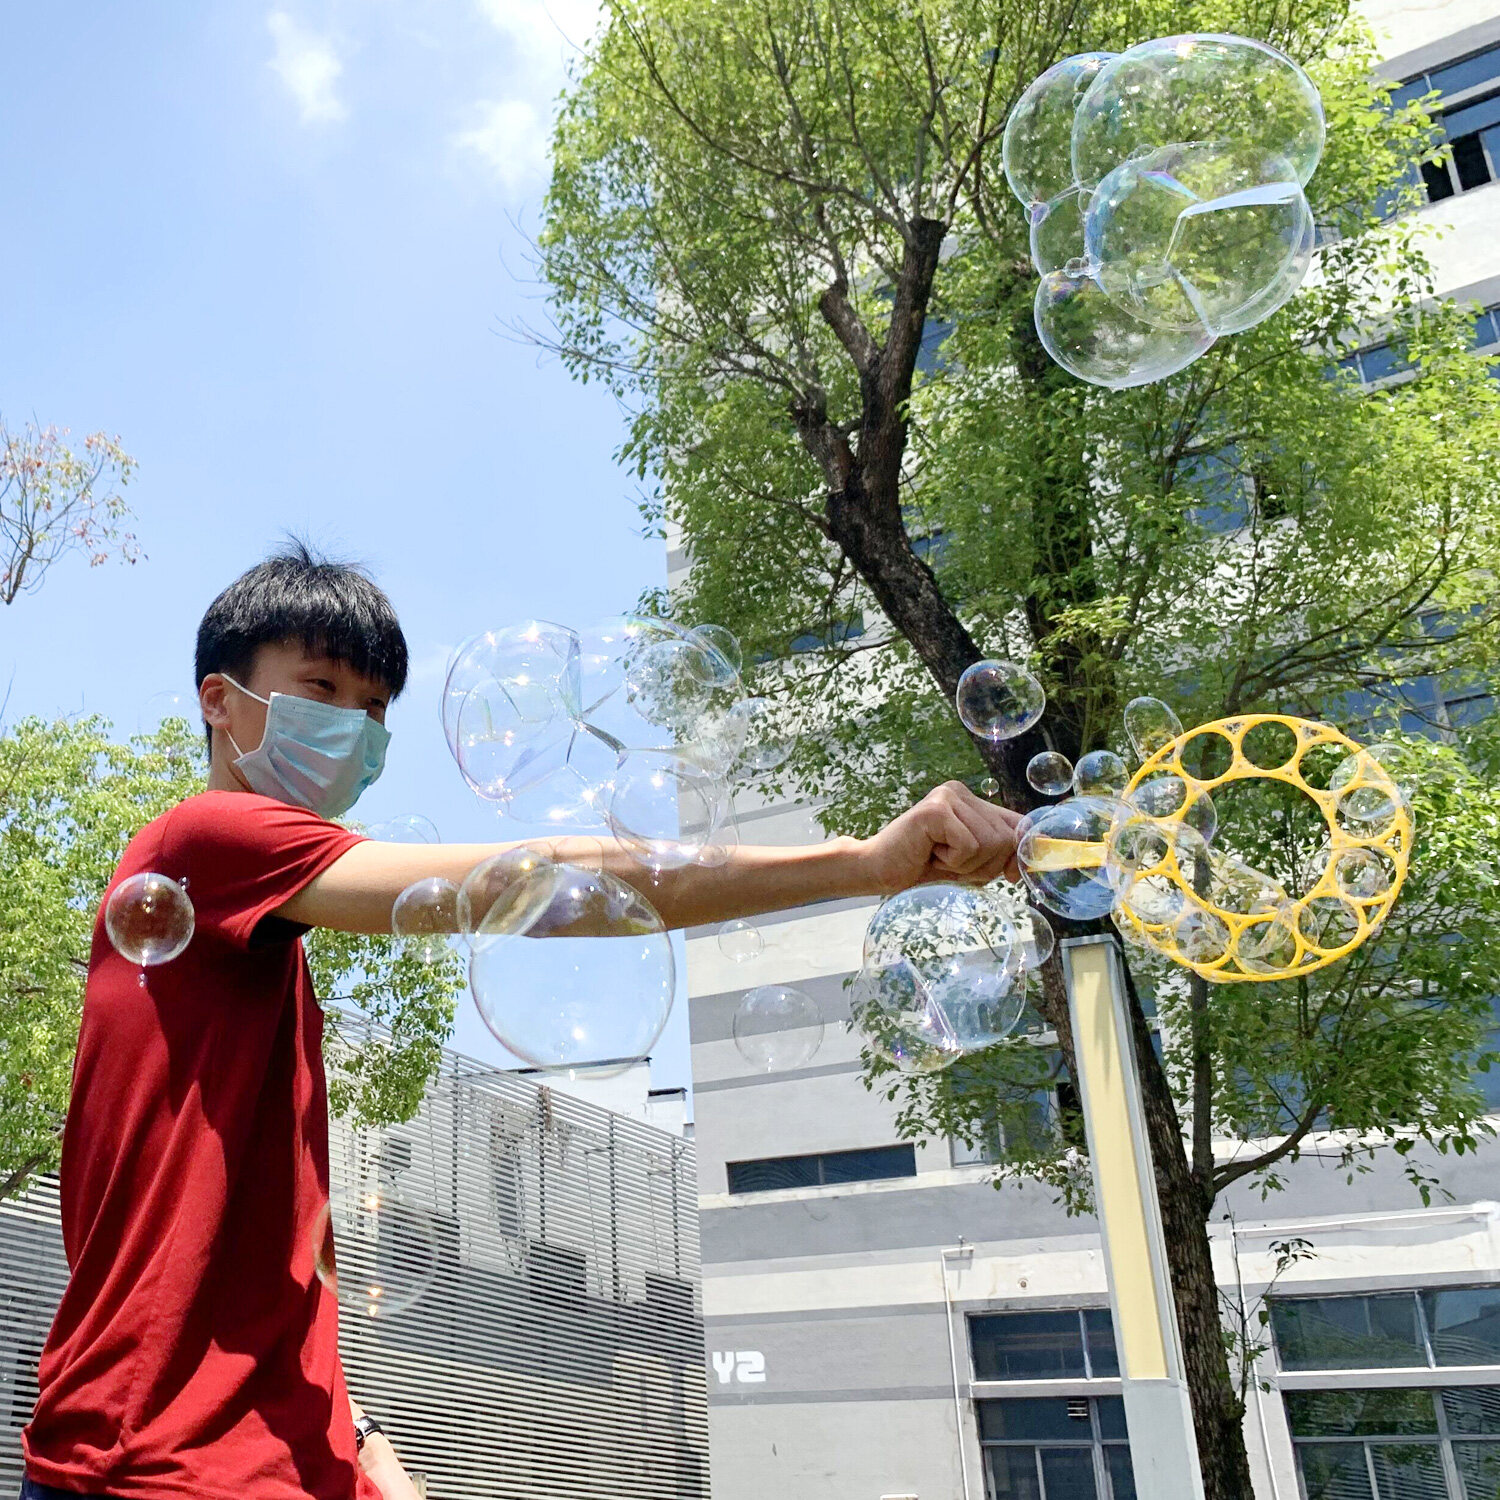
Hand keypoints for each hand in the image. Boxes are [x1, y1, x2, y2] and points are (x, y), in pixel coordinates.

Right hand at [858, 781, 1023, 895]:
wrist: (877, 869)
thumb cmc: (923, 867)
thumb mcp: (970, 862)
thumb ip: (999, 854)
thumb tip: (1033, 858)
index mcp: (971, 800)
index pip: (1017, 823)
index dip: (1020, 853)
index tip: (1011, 875)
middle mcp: (960, 791)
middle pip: (1006, 838)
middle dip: (984, 865)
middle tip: (950, 864)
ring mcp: (947, 797)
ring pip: (990, 843)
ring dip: (966, 865)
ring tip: (937, 857)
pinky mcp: (936, 810)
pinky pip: (969, 846)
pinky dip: (953, 862)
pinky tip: (929, 853)